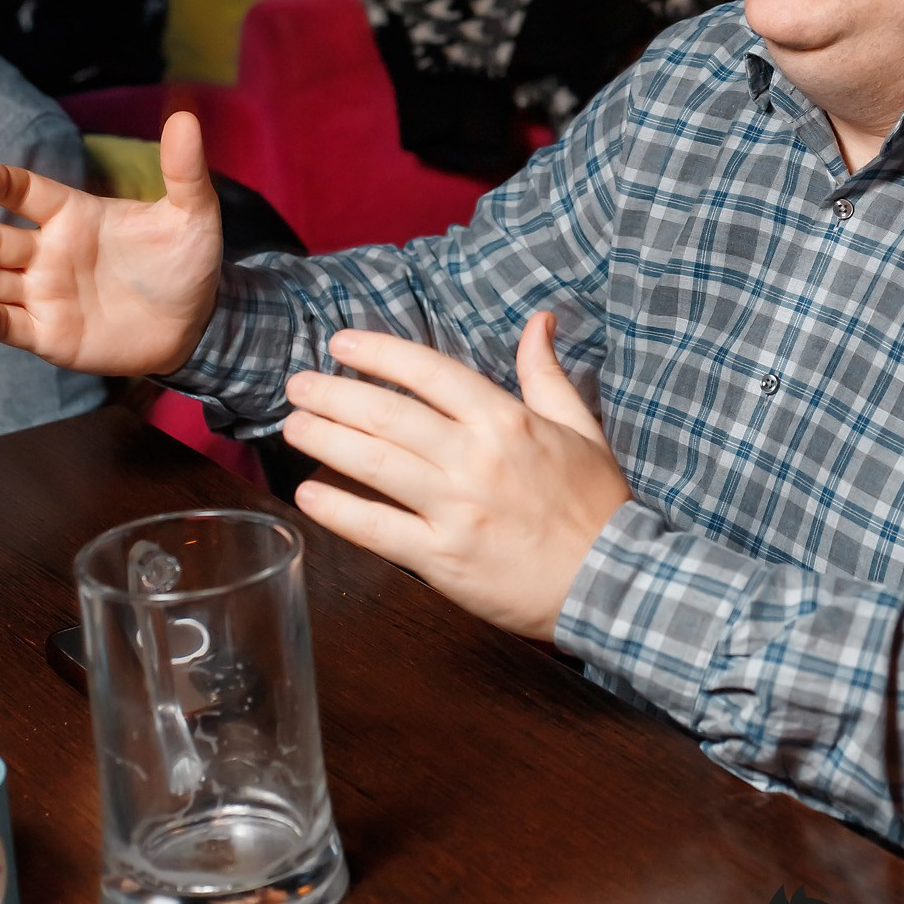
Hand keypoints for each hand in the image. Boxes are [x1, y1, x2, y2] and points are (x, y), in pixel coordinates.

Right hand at [0, 111, 222, 375]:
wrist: (200, 324)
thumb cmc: (187, 263)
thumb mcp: (193, 214)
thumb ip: (184, 170)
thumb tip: (185, 117)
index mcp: (74, 216)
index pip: (26, 192)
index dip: (2, 183)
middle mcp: (49, 252)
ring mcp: (45, 294)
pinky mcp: (49, 334)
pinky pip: (8, 324)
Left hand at [284, 313, 631, 638]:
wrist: (611, 581)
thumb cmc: (596, 506)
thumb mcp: (581, 428)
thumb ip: (546, 375)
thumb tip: (538, 322)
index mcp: (507, 422)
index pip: (430, 373)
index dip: (380, 353)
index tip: (342, 344)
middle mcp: (476, 459)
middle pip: (389, 415)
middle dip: (335, 395)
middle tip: (298, 386)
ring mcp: (456, 509)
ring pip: (376, 464)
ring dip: (326, 441)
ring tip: (292, 427)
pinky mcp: (444, 559)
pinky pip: (379, 530)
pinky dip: (339, 510)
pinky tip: (308, 495)